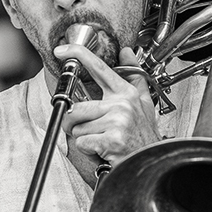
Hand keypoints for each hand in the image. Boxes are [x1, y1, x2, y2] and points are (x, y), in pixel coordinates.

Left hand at [54, 44, 160, 164]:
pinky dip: (88, 149)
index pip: (100, 68)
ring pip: (77, 128)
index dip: (79, 55)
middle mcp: (122, 104)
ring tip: (101, 139)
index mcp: (126, 93)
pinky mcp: (111, 139)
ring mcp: (117, 121)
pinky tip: (103, 149)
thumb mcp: (143, 102)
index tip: (61, 50)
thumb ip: (134, 76)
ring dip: (84, 138)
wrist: (150, 161)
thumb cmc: (143, 135)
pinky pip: (82, 142)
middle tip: (89, 130)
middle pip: (76, 108)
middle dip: (74, 123)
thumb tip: (126, 52)